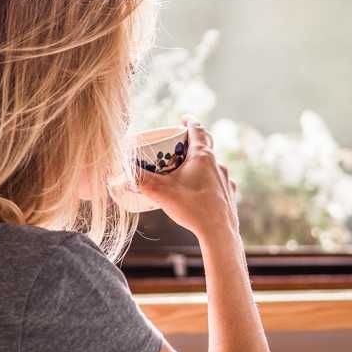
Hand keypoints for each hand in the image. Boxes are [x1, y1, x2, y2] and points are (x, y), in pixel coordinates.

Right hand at [136, 115, 238, 241]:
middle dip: (191, 144)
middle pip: (205, 146)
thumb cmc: (191, 208)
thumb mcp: (160, 192)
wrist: (218, 232)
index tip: (183, 118)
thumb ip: (140, 180)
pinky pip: (218, 182)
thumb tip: (122, 172)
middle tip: (179, 146)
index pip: (197, 129)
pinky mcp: (229, 194)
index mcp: (202, 156)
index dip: (189, 121)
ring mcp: (226, 179)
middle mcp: (218, 164)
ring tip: (187, 171)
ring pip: (212, 165)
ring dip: (200, 164)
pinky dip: (209, 182)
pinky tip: (202, 191)